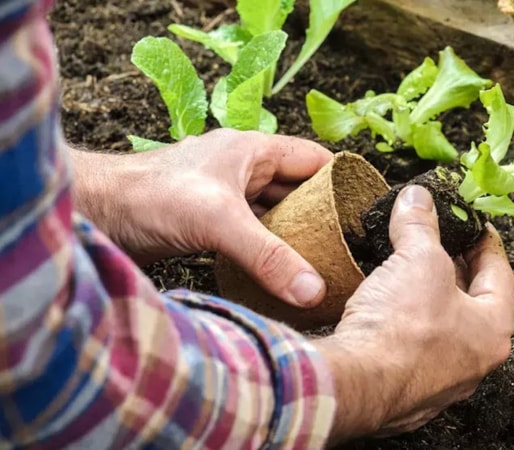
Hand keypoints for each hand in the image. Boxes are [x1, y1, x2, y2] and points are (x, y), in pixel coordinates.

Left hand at [69, 129, 332, 307]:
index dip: (343, 180)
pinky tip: (281, 272)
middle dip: (322, 215)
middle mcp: (242, 170)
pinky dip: (268, 250)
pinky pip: (252, 234)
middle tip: (348, 247)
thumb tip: (314, 290)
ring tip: (323, 263)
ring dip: (294, 235)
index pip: (314, 160)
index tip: (366, 211)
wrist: (95, 213)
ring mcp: (225, 196)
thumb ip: (269, 256)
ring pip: (274, 214)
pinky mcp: (208, 223)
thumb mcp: (219, 222)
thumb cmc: (150, 197)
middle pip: (297, 190)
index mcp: (253, 151)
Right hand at [314, 185, 513, 444]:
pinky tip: (382, 309)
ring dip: (425, 300)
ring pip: (439, 331)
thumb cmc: (403, 327)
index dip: (486, 243)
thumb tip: (417, 198)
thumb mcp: (417, 259)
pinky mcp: (403, 394)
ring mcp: (438, 384)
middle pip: (470, 304)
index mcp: (493, 331)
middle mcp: (472, 364)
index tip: (474, 226)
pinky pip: (409, 351)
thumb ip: (421, 225)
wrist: (355, 385)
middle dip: (452, 270)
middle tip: (438, 243)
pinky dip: (401, 327)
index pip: (500, 275)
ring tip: (406, 271)